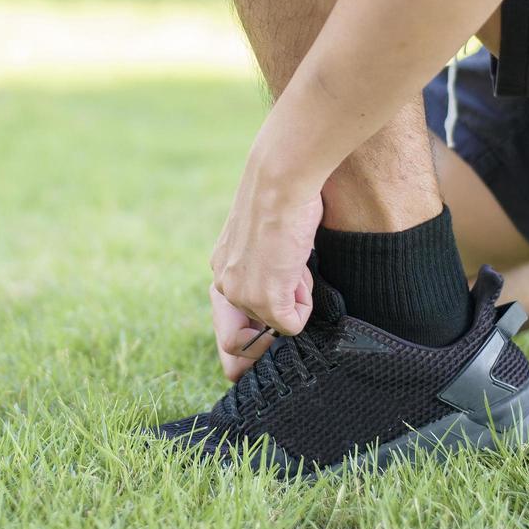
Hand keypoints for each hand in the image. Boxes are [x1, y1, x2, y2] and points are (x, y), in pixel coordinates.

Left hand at [209, 158, 322, 379]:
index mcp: (222, 267)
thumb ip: (267, 268)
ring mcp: (242, 295)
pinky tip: (300, 266)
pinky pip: (293, 324)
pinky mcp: (265, 300)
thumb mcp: (269, 237)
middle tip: (285, 331)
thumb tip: (286, 300)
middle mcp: (224, 284)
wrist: (282, 180)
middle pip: (234, 345)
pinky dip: (306, 302)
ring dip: (293, 306)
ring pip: (274, 329)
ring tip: (296, 268)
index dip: (243, 347)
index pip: (224, 325)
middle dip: (262, 348)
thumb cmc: (285, 196)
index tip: (266, 343)